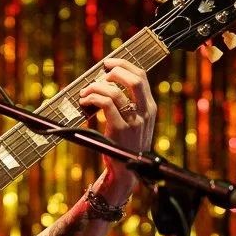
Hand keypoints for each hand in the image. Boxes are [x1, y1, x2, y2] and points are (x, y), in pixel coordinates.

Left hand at [76, 57, 157, 202]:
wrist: (127, 171)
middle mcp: (145, 112)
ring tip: (85, 93)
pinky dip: (92, 99)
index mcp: (150, 107)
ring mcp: (133, 121)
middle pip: (135, 79)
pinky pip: (105, 104)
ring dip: (95, 88)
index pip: (141, 76)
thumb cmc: (125, 145)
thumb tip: (106, 83)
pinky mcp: (120, 129)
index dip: (124, 65)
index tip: (109, 63)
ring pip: (114, 91)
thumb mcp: (135, 123)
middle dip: (115, 70)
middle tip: (100, 75)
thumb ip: (129, 105)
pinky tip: (85, 103)